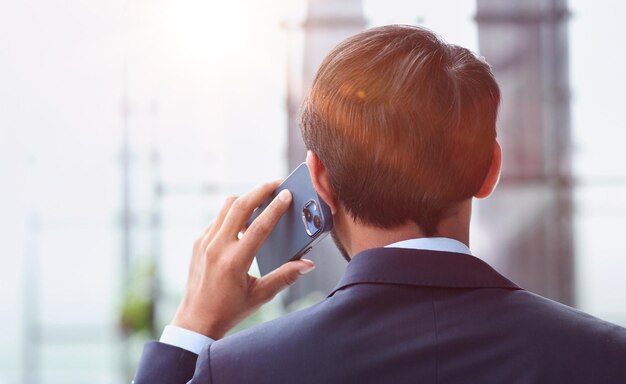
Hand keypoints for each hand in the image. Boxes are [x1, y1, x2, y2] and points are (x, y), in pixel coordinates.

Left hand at [171, 180, 315, 338]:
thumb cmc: (230, 310)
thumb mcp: (261, 295)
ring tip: (262, 197)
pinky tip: (245, 219)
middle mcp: (216, 248)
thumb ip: (285, 277)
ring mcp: (204, 243)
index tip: (286, 194)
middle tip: (276, 184)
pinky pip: (217, 219)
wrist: (196, 321)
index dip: (275, 208)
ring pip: (226, 207)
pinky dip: (232, 213)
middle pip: (239, 206)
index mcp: (234, 261)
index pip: (258, 226)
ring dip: (245, 199)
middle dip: (259, 191)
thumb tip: (308, 264)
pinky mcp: (198, 243)